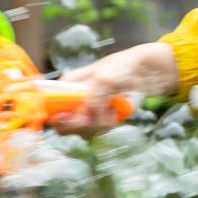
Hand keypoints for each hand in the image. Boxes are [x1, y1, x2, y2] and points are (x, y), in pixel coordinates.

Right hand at [50, 41, 178, 134]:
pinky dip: (105, 126)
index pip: (52, 105)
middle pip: (64, 122)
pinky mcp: (99, 118)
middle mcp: (73, 98)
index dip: (59, 116)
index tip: (75, 118)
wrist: (145, 72)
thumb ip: (93, 97)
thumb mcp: (105, 78)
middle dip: (82, 124)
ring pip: (81, 129)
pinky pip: (95, 130)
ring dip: (97, 125)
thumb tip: (87, 115)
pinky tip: (114, 115)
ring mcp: (86, 109)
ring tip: (111, 113)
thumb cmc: (122, 67)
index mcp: (68, 84)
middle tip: (98, 118)